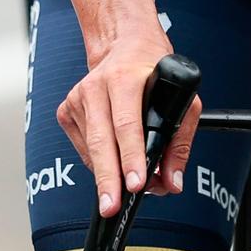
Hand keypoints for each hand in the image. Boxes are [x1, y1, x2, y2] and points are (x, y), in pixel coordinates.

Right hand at [56, 23, 200, 217]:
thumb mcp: (183, 96)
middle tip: (113, 207)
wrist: (123, 43)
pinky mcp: (66, 110)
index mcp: (125, 79)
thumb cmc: (155, 69)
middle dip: (108, 179)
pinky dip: (99, 160)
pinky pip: (83, 147)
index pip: (127, 124)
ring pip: (91, 149)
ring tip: (126, 190)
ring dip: (109, 174)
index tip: (136, 183)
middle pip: (101, 141)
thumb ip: (181, 141)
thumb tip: (172, 181)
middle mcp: (96, 87)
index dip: (131, 157)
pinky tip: (112, 161)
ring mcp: (77, 98)